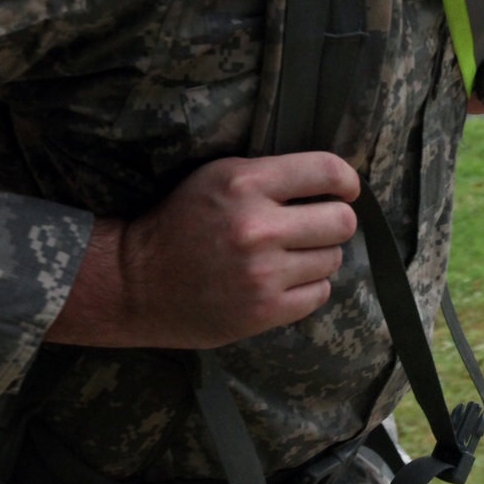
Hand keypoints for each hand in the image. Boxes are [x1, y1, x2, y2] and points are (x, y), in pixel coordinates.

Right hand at [45, 153, 359, 349]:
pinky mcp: (263, 311)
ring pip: (332, 259)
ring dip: (318, 256)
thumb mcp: (218, 177)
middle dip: (333, 222)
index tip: (345, 189)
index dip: (346, 180)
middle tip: (314, 227)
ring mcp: (263, 273)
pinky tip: (284, 281)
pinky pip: (319, 293)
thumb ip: (270, 175)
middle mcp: (258, 227)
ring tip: (290, 256)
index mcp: (246, 183)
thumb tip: (332, 182)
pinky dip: (309, 287)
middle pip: (341, 221)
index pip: (326, 171)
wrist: (136, 282)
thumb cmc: (180, 222)